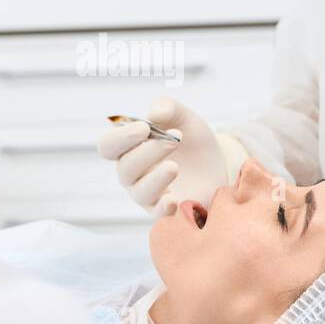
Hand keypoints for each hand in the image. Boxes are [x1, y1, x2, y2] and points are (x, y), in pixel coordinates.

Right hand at [97, 97, 229, 217]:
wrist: (217, 165)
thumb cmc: (191, 141)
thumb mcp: (185, 118)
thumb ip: (168, 108)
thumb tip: (153, 115)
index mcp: (129, 149)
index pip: (108, 146)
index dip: (121, 138)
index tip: (144, 128)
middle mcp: (133, 173)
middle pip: (126, 168)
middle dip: (148, 152)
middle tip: (175, 139)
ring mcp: (148, 194)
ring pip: (140, 192)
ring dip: (156, 178)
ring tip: (175, 166)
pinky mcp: (166, 210)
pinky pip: (157, 215)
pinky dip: (163, 208)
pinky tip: (173, 199)